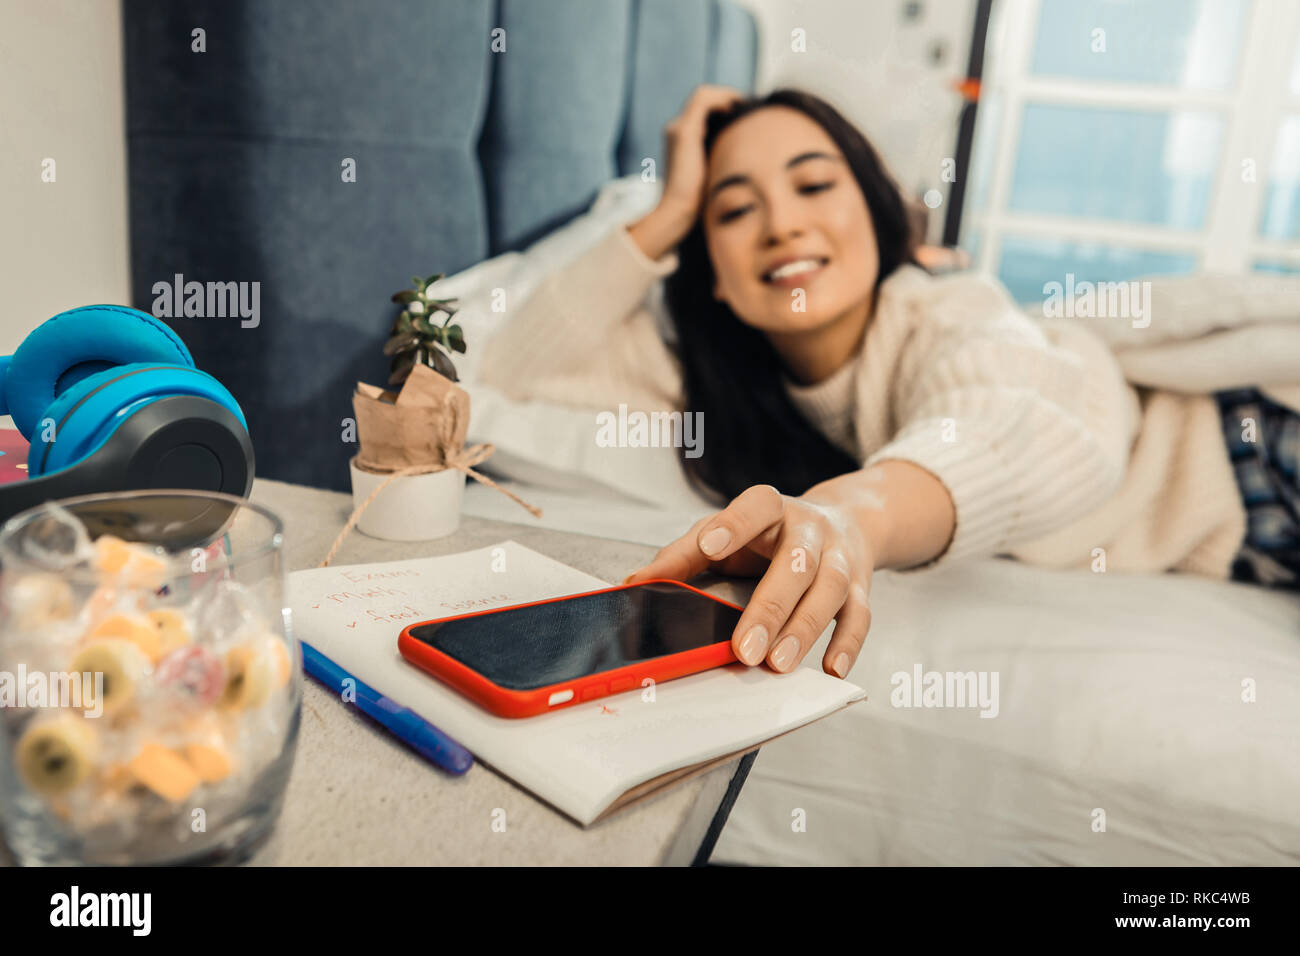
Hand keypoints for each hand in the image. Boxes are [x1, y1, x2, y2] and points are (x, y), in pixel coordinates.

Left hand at [623, 484, 874, 678]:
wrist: (845, 521)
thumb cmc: (767, 534)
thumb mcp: (724, 533)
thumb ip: (682, 556)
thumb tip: (634, 585)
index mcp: (770, 508)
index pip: (756, 506)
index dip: (733, 524)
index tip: (708, 546)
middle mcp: (809, 529)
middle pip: (797, 561)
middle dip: (770, 606)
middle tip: (745, 649)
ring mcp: (840, 557)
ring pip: (831, 589)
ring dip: (805, 628)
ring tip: (777, 664)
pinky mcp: (861, 586)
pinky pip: (860, 615)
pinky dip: (848, 643)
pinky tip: (831, 669)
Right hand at [660, 84, 744, 220]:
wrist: (678, 212)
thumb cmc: (698, 203)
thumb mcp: (713, 175)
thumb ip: (722, 159)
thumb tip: (745, 155)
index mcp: (682, 140)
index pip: (703, 111)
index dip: (724, 106)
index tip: (745, 114)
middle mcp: (676, 130)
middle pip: (704, 100)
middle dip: (727, 99)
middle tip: (749, 107)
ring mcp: (678, 129)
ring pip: (703, 96)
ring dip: (726, 95)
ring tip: (745, 104)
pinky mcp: (684, 131)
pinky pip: (704, 100)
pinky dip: (722, 98)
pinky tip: (737, 107)